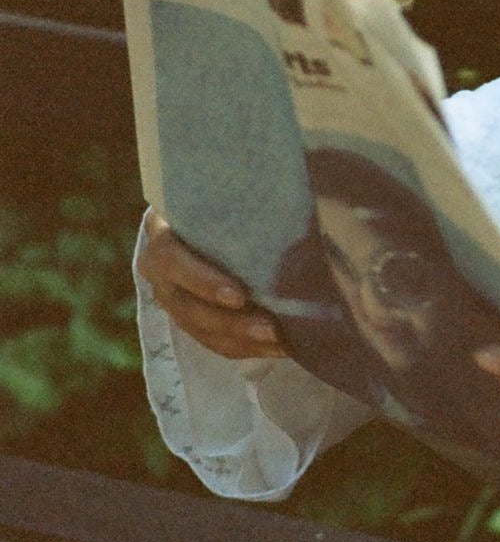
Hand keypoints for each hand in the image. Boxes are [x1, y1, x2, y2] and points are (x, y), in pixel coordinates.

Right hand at [138, 209, 286, 361]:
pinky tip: (279, 348)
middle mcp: (158, 266)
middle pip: (185, 305)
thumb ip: (251, 199)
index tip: (240, 296)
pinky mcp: (188, 318)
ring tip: (281, 342)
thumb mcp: (228, 193)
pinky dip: (246, 347)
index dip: (202, 281)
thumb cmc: (228, 197)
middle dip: (229, 322)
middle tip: (271, 328)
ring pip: (199, 329)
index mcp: (161, 228)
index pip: (171, 258)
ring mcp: (170, 295)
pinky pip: (212, 342)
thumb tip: (299, 199)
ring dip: (241, 340)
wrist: (212, 212)